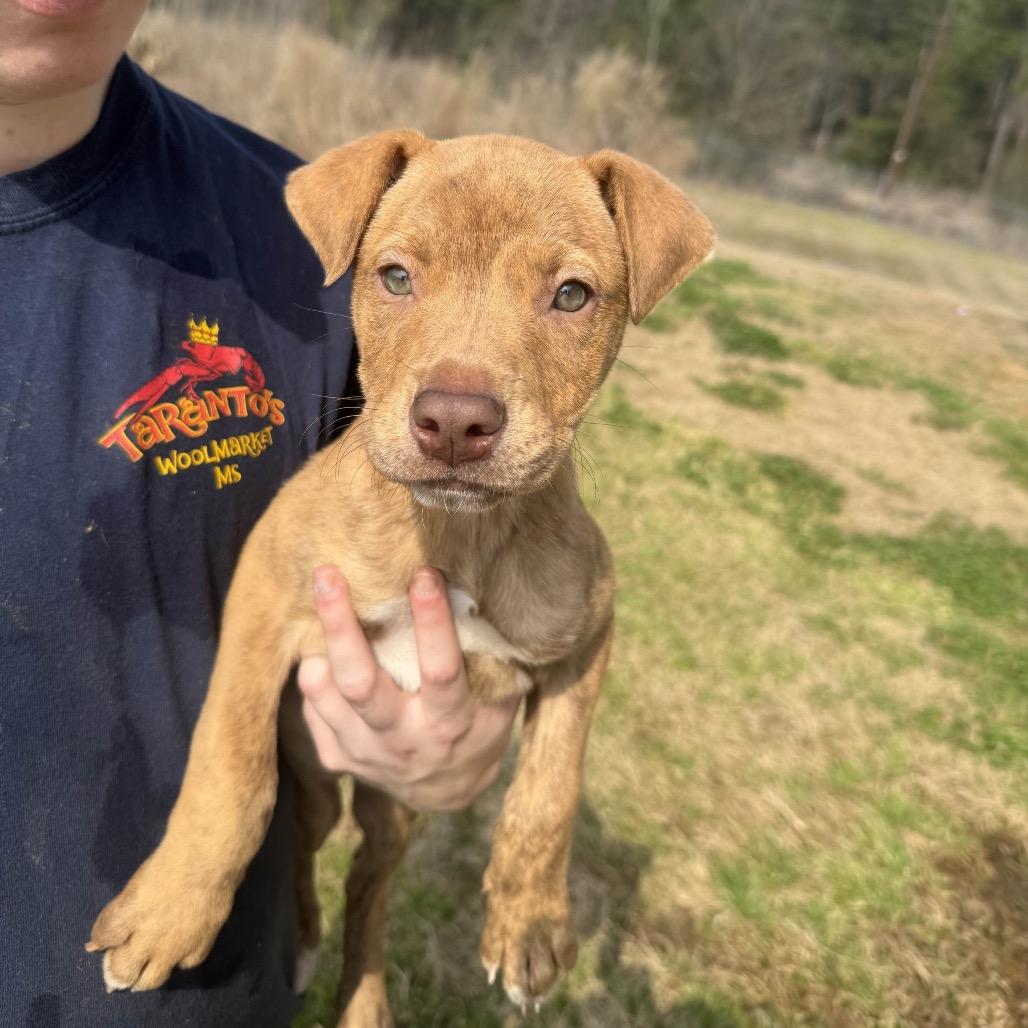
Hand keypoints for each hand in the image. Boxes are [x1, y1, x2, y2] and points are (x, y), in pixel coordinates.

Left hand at [296, 565, 519, 810]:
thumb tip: (484, 594)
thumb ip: (491, 657)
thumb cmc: (477, 728)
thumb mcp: (497, 701)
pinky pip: (314, 714)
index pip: (440, 671)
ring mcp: (365, 753)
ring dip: (317, 648)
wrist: (446, 794)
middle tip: (327, 576)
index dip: (432, 623)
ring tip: (317, 598)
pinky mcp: (338, 759)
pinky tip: (321, 648)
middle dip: (341, 625)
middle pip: (361, 683)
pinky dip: (314, 680)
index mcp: (449, 723)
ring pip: (327, 697)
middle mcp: (403, 740)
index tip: (424, 576)